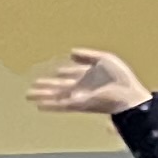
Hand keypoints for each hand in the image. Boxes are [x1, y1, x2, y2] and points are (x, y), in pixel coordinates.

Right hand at [29, 46, 151, 116]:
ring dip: (43, 95)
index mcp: (90, 76)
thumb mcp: (105, 59)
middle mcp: (83, 87)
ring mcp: (80, 97)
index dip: (65, 72)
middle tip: (34, 85)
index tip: (57, 72)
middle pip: (61, 86)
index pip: (73, 73)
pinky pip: (61, 105)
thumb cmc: (122, 78)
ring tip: (28, 95)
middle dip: (48, 86)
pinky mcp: (79, 105)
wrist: (129, 96)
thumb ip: (87, 55)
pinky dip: (49, 105)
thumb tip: (70, 53)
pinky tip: (38, 105)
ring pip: (57, 96)